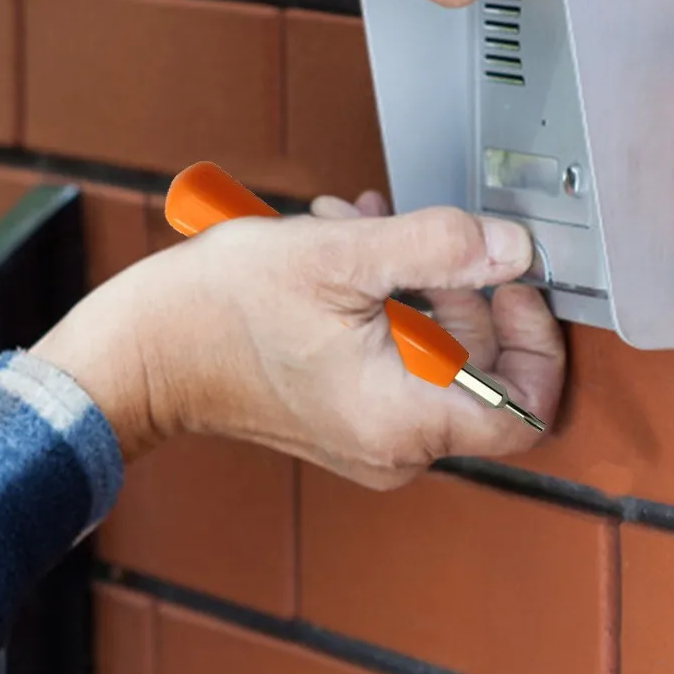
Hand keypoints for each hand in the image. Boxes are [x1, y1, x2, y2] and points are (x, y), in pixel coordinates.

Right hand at [32, 191, 563, 487]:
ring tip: (364, 228)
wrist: (137, 351)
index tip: (511, 280)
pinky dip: (381, 303)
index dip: (535, 337)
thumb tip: (512, 246)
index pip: (529, 406)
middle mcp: (392, 445)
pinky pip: (391, 360)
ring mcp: (364, 435)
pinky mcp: (338, 415)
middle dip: (458, 285)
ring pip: (431, 355)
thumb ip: (438, 247)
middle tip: (426, 237)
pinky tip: (344, 249)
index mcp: (404, 421)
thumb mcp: (338, 256)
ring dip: (411, 281)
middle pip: (479, 369)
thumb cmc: (217, 312)